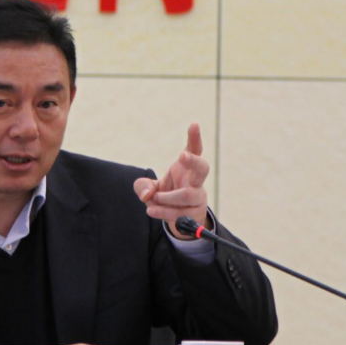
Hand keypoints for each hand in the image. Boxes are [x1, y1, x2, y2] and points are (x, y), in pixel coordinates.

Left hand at [133, 123, 208, 237]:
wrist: (178, 221)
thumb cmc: (165, 197)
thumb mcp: (149, 189)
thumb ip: (143, 186)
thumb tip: (148, 195)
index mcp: (186, 168)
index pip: (194, 150)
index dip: (195, 137)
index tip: (194, 124)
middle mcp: (195, 180)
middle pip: (202, 168)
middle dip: (193, 160)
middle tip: (181, 156)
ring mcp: (198, 197)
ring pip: (187, 194)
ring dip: (167, 197)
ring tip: (153, 199)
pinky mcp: (196, 213)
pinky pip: (181, 213)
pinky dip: (163, 212)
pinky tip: (151, 211)